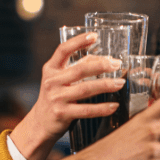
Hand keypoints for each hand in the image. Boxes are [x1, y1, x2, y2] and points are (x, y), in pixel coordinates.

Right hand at [10, 32, 125, 159]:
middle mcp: (52, 82)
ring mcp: (56, 98)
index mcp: (51, 69)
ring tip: (120, 83)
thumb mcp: (60, 80)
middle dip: (101, 66)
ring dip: (106, 85)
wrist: (39, 123)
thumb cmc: (55, 98)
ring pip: (86, 89)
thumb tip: (104, 60)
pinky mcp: (62, 113)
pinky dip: (102, 108)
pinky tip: (113, 105)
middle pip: (80, 69)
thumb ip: (77, 69)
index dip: (79, 41)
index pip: (63, 50)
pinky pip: (86, 110)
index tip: (94, 36)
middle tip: (117, 65)